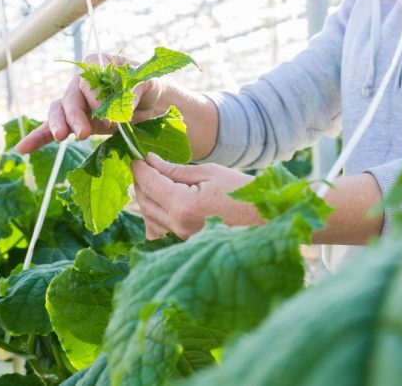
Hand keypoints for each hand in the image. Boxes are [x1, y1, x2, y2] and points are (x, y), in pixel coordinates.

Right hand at [16, 53, 163, 153]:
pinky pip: (55, 127)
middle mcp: (83, 82)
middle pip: (70, 96)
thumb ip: (134, 90)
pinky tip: (23, 147)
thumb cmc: (151, 86)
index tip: (113, 115)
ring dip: (57, 124)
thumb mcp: (149, 82)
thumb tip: (120, 110)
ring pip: (60, 111)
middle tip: (84, 132)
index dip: (96, 98)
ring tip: (61, 137)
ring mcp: (78, 103)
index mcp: (98, 65)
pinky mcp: (78, 122)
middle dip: (74, 115)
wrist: (157, 103)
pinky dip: (39, 137)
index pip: (87, 80)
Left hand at [131, 153, 261, 239]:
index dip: (140, 168)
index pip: (149, 183)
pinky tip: (163, 203)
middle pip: (144, 200)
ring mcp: (181, 238)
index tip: (137, 157)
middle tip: (145, 166)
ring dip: (146, 197)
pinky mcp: (184, 244)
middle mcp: (178, 225)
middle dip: (141, 181)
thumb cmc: (242, 192)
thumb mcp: (210, 173)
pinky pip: (158, 229)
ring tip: (154, 181)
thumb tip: (151, 160)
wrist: (264, 220)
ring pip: (148, 216)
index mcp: (183, 205)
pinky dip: (154, 215)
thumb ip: (176, 170)